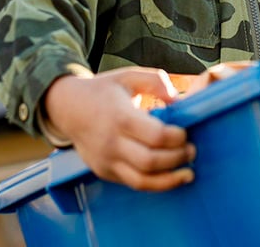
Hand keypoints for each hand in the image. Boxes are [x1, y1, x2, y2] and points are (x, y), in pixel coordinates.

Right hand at [42, 67, 195, 191]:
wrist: (67, 108)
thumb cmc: (102, 91)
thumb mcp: (128, 76)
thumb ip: (156, 82)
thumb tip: (177, 101)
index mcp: (120, 117)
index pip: (156, 136)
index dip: (177, 137)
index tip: (186, 132)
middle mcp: (111, 143)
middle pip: (151, 161)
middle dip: (178, 158)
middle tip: (191, 150)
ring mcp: (106, 160)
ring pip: (142, 180)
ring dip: (170, 179)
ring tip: (188, 172)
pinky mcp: (105, 172)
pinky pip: (133, 183)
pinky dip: (155, 184)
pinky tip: (170, 177)